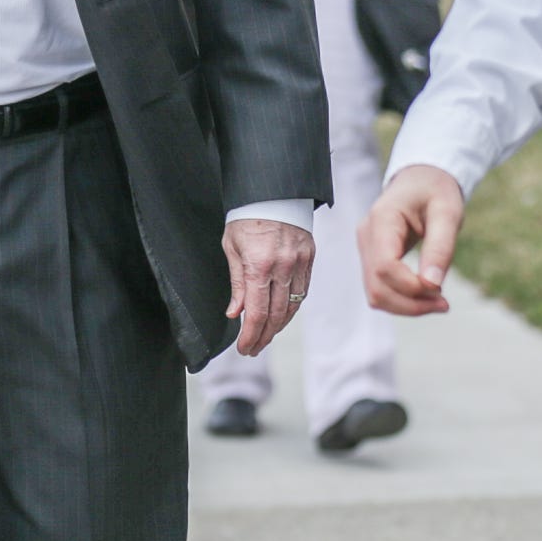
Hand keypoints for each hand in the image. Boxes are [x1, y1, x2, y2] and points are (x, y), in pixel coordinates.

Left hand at [221, 218, 314, 356]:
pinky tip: (282, 317)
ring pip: (293, 306)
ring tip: (265, 337)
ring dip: (279, 326)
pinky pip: (303, 291)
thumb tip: (235, 313)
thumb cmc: (246, 218)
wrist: (272, 191)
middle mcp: (283, 266)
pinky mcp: (310, 258)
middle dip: (264, 336)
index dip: (250, 334)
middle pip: (276, 314)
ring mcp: (300, 263)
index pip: (257, 312)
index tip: (244, 348)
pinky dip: (292, 308)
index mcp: (259, 264)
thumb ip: (236, 282)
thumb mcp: (232, 247)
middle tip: (252, 349)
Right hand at [359, 165, 466, 316]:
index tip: (440, 290)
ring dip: (406, 306)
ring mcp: (366, 248)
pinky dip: (402, 299)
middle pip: (376, 287)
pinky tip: (425, 295)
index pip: (385, 266)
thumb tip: (432, 284)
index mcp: (382, 219)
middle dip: (410, 304)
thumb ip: (440, 247)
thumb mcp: (448, 212)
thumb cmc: (435, 191)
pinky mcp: (372, 257)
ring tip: (438, 301)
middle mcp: (366, 235)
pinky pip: (380, 288)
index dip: (411, 287)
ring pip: (375, 294)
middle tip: (444, 303)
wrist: (421, 179)